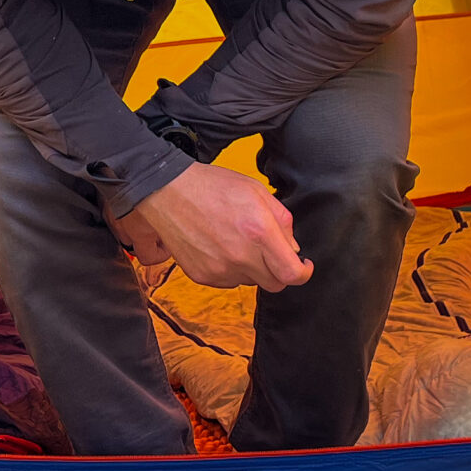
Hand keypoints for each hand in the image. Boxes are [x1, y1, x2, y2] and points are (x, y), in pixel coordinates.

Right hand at [122, 163, 313, 291]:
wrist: (168, 192)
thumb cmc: (212, 186)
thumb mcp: (256, 191)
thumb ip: (282, 220)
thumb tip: (292, 248)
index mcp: (259, 232)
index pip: (291, 273)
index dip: (303, 273)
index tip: (303, 266)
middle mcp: (240, 256)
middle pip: (274, 284)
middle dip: (278, 271)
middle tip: (270, 253)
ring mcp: (219, 269)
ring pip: (250, 281)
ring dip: (252, 268)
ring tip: (236, 241)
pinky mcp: (202, 276)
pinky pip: (227, 281)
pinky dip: (230, 269)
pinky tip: (219, 246)